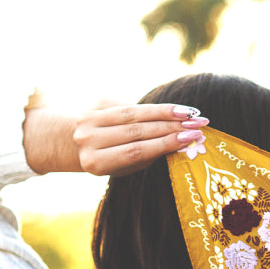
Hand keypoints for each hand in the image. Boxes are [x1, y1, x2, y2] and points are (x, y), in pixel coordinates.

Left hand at [24, 101, 207, 176]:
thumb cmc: (108, 159)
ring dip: (165, 112)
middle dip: (170, 127)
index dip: (164, 144)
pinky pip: (129, 105)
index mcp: (95, 162)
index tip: (190, 139)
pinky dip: (152, 109)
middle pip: (137, 130)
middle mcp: (88, 139)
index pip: (136, 150)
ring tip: (190, 113)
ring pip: (134, 113)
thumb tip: (182, 140)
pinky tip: (174, 110)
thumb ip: (147, 155)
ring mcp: (89, 118)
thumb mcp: (124, 166)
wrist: (71, 141)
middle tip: (197, 125)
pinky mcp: (95, 102)